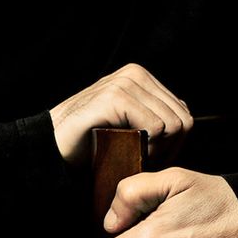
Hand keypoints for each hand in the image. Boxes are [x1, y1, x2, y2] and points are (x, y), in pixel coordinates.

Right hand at [50, 63, 192, 166]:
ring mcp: (125, 82)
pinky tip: (128, 153)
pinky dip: (148, 147)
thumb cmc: (91, 142)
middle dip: (170, 148)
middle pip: (182, 118)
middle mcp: (136, 74)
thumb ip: (156, 115)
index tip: (156, 160)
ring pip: (172, 123)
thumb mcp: (130, 124)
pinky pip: (155, 127)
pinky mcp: (115, 97)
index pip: (184, 112)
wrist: (51, 149)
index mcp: (142, 77)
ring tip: (136, 159)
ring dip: (159, 151)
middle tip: (148, 164)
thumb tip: (186, 116)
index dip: (176, 143)